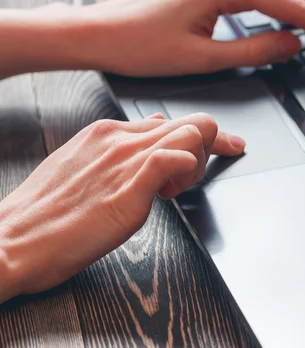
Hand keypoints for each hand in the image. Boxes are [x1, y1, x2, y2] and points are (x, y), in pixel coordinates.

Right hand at [0, 112, 244, 301]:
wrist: (12, 240)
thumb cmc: (47, 212)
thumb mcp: (85, 167)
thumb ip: (123, 148)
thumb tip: (157, 129)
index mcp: (110, 132)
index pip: (176, 121)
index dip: (205, 139)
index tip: (226, 147)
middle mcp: (122, 138)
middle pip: (195, 122)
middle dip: (209, 149)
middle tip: (189, 179)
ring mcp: (126, 160)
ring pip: (193, 134)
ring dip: (199, 163)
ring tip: (173, 190)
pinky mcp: (129, 188)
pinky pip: (172, 159)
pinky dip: (186, 171)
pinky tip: (169, 192)